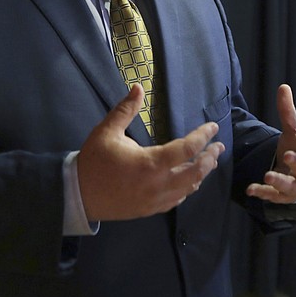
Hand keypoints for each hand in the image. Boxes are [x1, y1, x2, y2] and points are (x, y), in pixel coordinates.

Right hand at [77, 84, 224, 220]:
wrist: (77, 195)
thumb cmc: (93, 161)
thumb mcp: (107, 131)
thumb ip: (125, 109)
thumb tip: (137, 87)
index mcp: (150, 163)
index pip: (187, 149)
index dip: (203, 136)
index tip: (213, 127)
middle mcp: (157, 184)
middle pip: (195, 172)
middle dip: (210, 158)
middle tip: (219, 147)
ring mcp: (155, 200)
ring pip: (188, 188)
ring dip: (201, 174)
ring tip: (209, 161)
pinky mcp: (149, 210)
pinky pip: (176, 200)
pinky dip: (186, 189)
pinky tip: (189, 182)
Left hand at [246, 84, 295, 203]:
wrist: (293, 173)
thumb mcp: (292, 131)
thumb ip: (288, 112)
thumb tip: (283, 87)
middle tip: (287, 155)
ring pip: (291, 188)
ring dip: (279, 182)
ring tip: (267, 175)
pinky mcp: (282, 197)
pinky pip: (274, 197)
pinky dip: (263, 193)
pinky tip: (251, 189)